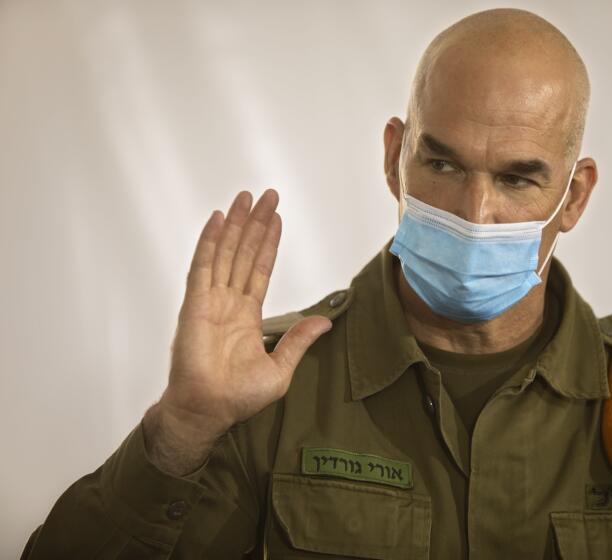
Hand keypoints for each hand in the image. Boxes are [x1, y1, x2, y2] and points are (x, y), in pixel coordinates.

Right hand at [157, 189, 330, 442]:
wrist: (209, 410)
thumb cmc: (237, 397)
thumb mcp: (280, 369)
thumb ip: (298, 340)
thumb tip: (324, 322)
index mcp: (247, 315)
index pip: (260, 269)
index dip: (269, 243)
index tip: (276, 218)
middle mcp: (229, 302)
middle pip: (244, 253)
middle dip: (255, 223)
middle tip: (266, 195)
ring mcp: (210, 300)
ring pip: (226, 253)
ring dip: (236, 225)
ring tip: (245, 198)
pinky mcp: (195, 304)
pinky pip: (202, 267)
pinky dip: (209, 242)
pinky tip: (217, 220)